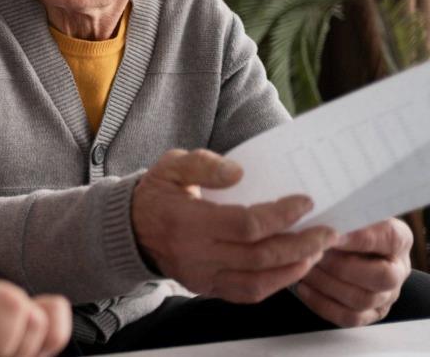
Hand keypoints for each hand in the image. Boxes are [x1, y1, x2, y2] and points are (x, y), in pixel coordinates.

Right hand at [132, 149, 337, 302]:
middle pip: (260, 257)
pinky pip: (248, 294)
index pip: (246, 225)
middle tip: (327, 231)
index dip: (281, 215)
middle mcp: (196, 255)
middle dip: (301, 244)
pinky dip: (276, 283)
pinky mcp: (206, 288)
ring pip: (259, 282)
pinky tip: (292, 267)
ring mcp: (202, 276)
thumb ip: (204, 163)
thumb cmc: (158, 193)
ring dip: (294, 268)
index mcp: (188, 222)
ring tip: (316, 250)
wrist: (130, 229)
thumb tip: (238, 172)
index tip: (305, 202)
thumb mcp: (172, 165)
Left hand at [295, 217, 411, 326]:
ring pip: (360, 299)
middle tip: (312, 254)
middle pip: (379, 277)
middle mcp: (398, 271)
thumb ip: (341, 216)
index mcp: (398, 240)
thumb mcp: (347, 214)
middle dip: (340, 266)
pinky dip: (321, 303)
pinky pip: (347, 317)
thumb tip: (319, 219)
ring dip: (327, 284)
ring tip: (303, 269)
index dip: (360, 238)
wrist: (347, 248)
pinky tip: (303, 287)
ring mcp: (384, 296)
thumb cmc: (344, 227)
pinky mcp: (368, 314)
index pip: (389, 239)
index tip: (332, 234)